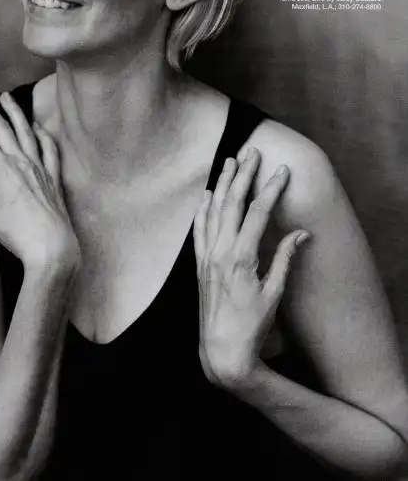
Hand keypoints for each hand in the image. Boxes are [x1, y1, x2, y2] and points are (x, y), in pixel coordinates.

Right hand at [0, 89, 79, 273]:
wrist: (53, 247)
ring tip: (6, 97)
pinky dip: (42, 135)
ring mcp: (40, 168)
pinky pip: (49, 149)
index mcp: (2, 170)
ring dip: (15, 113)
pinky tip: (38, 127)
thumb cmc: (20, 235)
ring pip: (26, 132)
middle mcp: (22, 163)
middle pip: (0, 128)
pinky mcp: (53, 177)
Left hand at [193, 147, 309, 388]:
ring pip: (213, 210)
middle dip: (243, 175)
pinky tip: (207, 195)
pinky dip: (203, 209)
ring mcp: (207, 256)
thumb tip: (302, 234)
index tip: (282, 170)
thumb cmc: (252, 324)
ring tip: (229, 161)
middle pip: (232, 203)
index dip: (271, 188)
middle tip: (252, 152)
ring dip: (222, 184)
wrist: (221, 350)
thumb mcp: (274, 293)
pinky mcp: (200, 264)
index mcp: (241, 257)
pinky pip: (199, 229)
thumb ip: (285, 258)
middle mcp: (220, 251)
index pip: (258, 212)